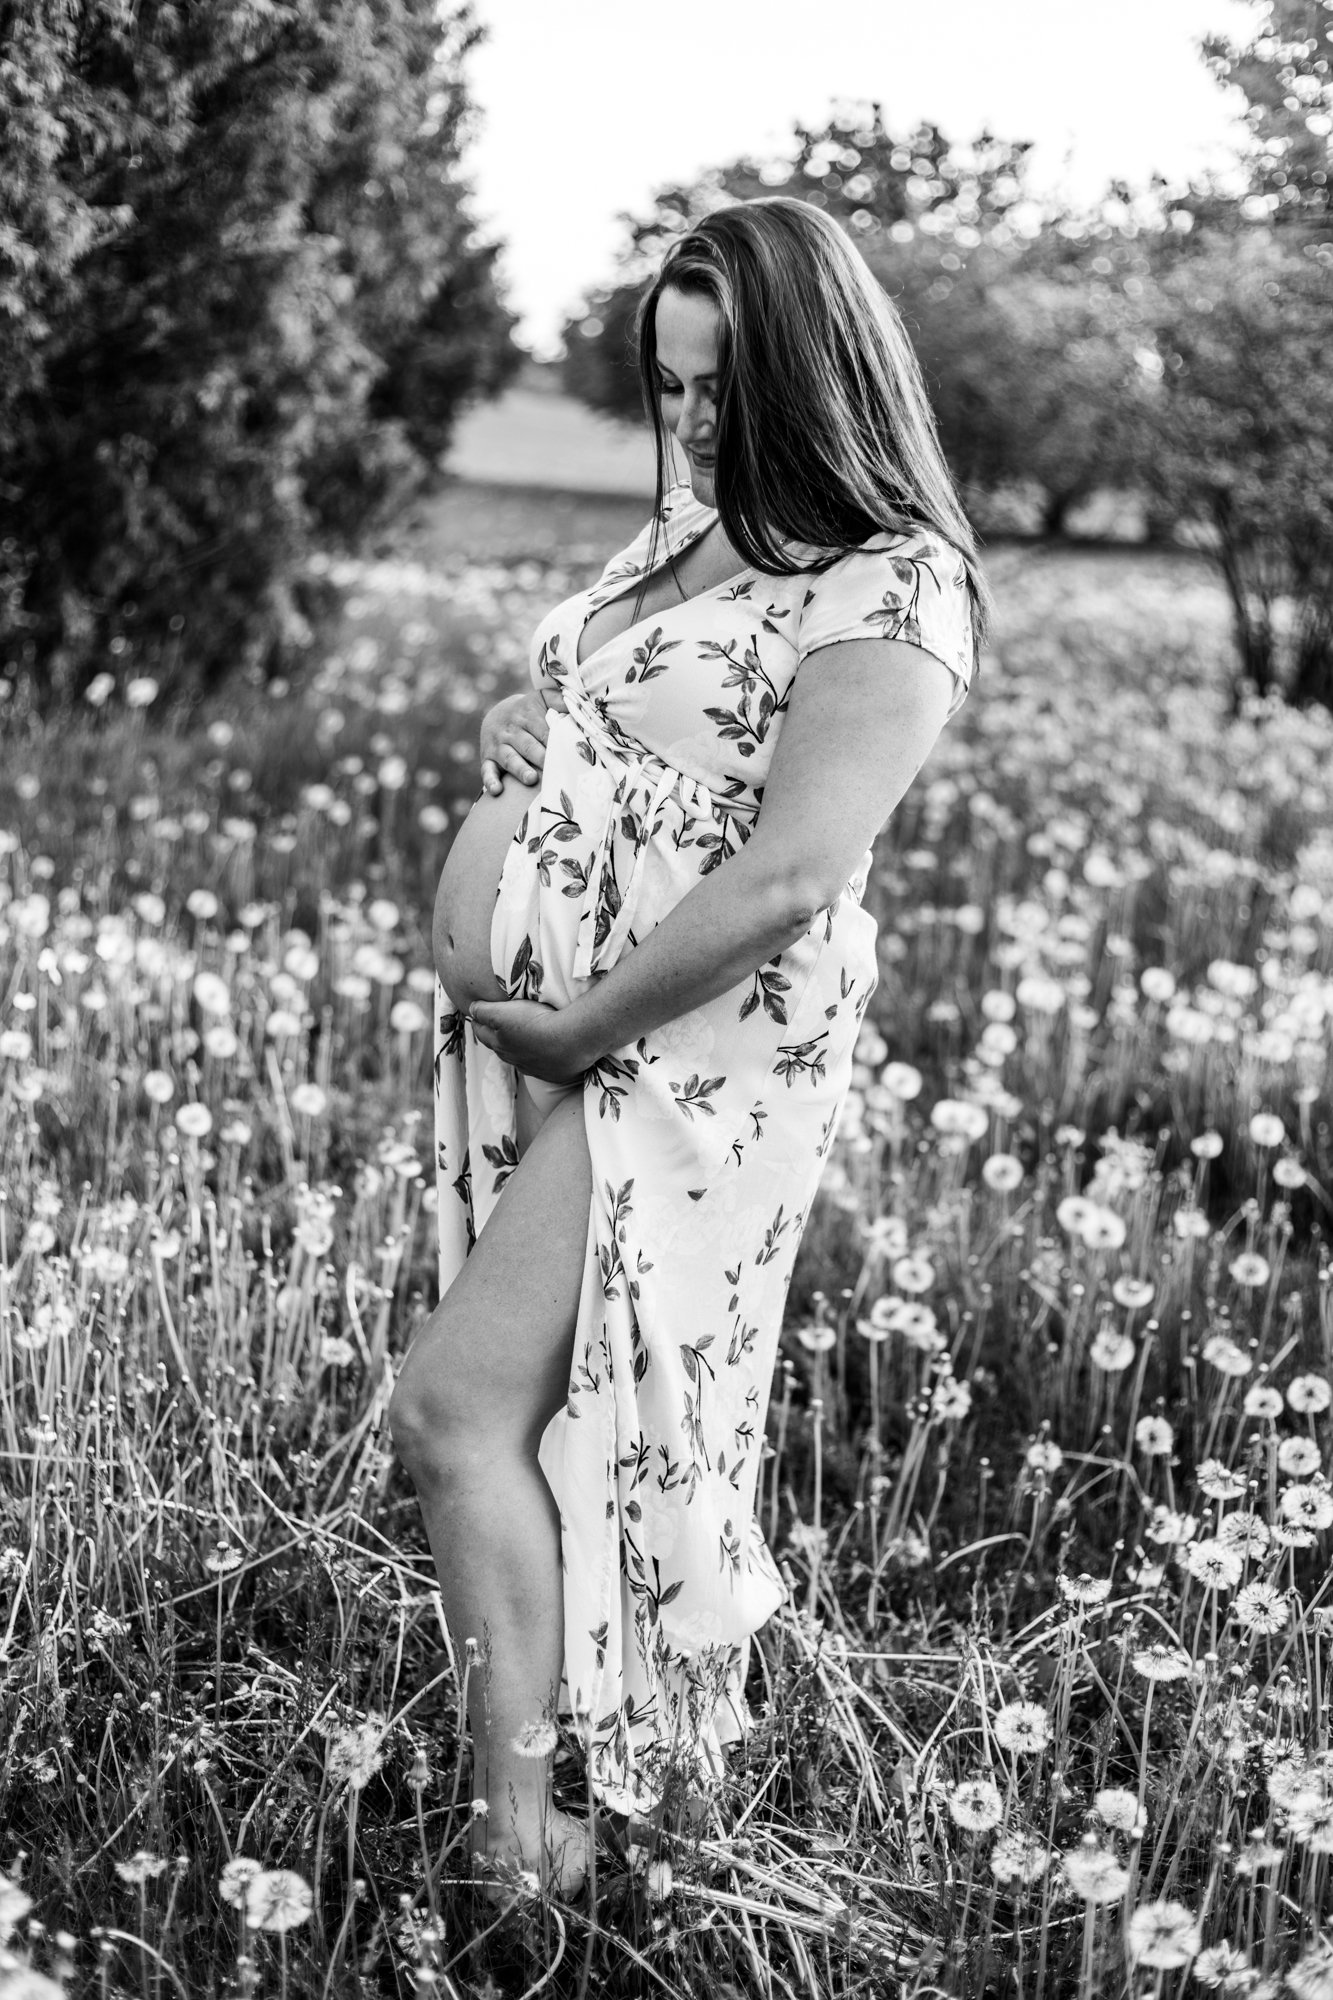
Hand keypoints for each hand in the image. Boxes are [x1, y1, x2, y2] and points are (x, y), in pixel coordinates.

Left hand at [469, 998, 592, 1084]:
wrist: (571, 1041)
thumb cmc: (536, 1023)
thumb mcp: (503, 1013)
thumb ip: (484, 1011)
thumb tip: (472, 1009)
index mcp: (500, 1044)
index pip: (482, 1033)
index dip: (478, 1022)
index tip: (477, 1014)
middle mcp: (514, 1059)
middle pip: (500, 1047)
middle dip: (496, 1037)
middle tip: (496, 1026)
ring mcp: (534, 1068)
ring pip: (520, 1058)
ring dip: (519, 1049)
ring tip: (522, 1038)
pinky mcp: (553, 1073)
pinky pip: (542, 1065)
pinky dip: (540, 1057)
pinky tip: (545, 1051)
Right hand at [478, 689, 566, 796]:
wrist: (497, 714)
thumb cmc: (528, 711)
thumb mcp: (542, 699)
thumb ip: (559, 700)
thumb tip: (581, 702)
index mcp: (528, 716)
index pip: (544, 731)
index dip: (555, 742)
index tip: (567, 752)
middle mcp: (512, 731)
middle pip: (528, 746)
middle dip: (540, 757)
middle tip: (554, 768)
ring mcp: (499, 746)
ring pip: (509, 759)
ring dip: (520, 769)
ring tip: (531, 779)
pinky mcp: (488, 758)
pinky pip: (487, 770)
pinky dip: (490, 781)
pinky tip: (497, 790)